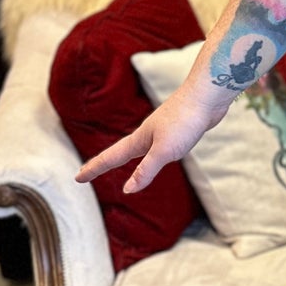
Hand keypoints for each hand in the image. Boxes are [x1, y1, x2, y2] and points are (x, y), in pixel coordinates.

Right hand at [75, 78, 234, 193]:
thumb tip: (127, 190)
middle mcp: (147, 134)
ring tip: (118, 161)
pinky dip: (150, 153)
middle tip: (89, 172)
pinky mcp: (178, 128)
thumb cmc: (185, 120)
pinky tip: (160, 151)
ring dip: (126, 155)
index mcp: (140, 140)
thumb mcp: (164, 150)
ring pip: (140, 148)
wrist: (208, 95)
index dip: (93, 169)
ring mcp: (162, 130)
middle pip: (120, 152)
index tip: (77, 178)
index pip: (110, 158)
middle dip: (104, 163)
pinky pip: (158, 145)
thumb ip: (145, 170)